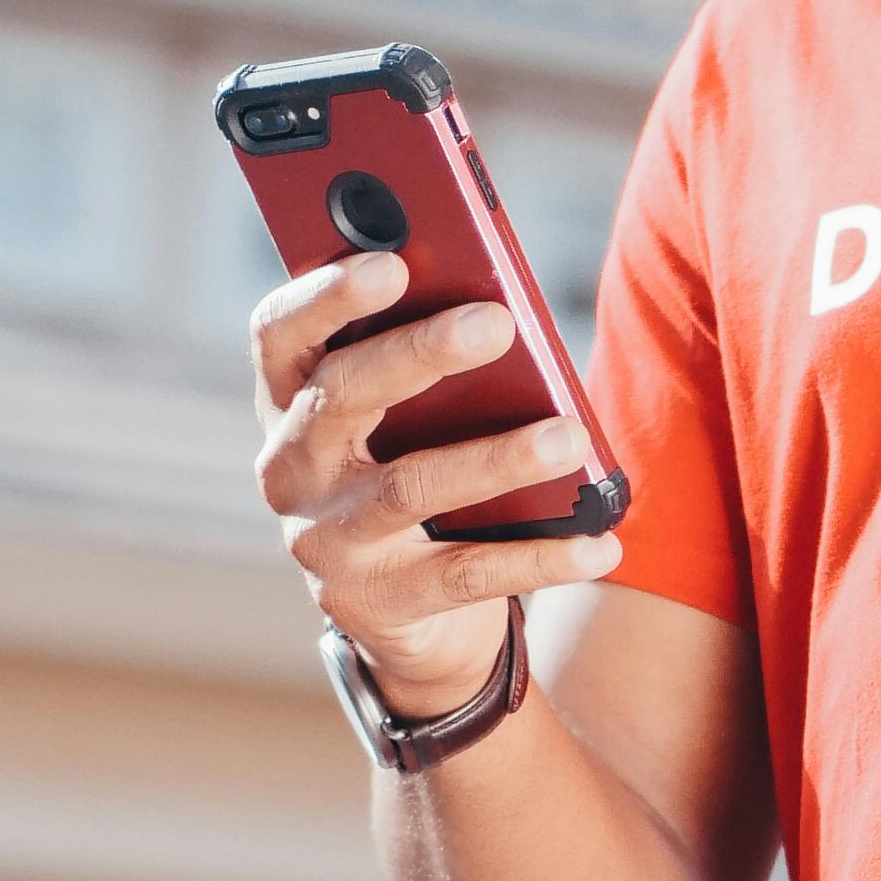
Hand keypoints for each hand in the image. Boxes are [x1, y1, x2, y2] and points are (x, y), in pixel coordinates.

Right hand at [252, 252, 620, 720]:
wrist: (409, 617)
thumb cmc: (414, 476)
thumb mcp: (402, 420)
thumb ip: (421, 366)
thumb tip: (498, 309)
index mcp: (288, 402)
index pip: (280, 334)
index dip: (325, 296)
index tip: (389, 263)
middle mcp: (291, 470)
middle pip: (344, 397)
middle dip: (420, 355)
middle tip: (498, 323)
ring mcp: (325, 543)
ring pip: (410, 488)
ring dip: (497, 458)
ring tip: (570, 437)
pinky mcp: (375, 606)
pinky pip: (467, 574)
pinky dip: (541, 558)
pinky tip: (600, 542)